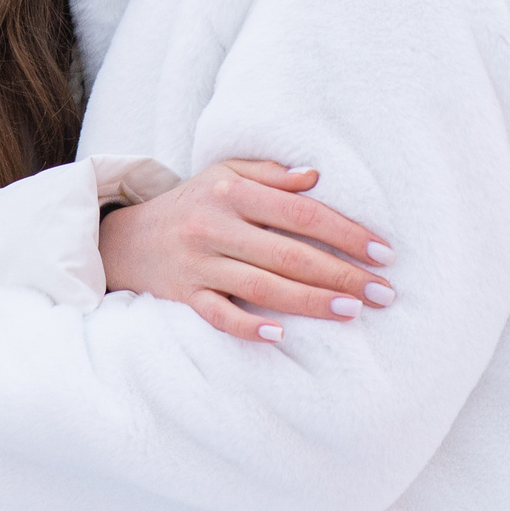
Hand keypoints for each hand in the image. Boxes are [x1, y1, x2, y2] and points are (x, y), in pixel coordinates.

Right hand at [98, 159, 394, 343]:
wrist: (126, 239)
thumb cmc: (193, 204)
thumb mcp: (226, 176)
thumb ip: (271, 175)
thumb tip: (317, 178)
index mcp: (231, 192)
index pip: (301, 213)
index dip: (346, 232)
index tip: (383, 252)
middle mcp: (214, 227)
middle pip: (289, 254)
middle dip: (341, 274)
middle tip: (383, 292)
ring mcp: (198, 264)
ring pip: (262, 287)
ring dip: (311, 302)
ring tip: (352, 312)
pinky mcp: (183, 297)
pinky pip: (219, 316)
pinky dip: (248, 327)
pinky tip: (282, 335)